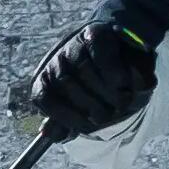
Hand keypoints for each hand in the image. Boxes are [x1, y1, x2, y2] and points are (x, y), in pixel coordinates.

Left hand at [12, 24, 155, 141]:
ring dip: (109, 93)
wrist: (123, 51)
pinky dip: (115, 73)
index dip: (66, 116)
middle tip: (112, 113)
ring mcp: (74, 46)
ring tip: (123, 100)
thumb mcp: (80, 106)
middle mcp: (55, 61)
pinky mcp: (95, 35)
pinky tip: (123, 82)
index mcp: (45, 80)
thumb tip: (47, 134)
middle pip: (69, 88)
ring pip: (87, 73)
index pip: (45, 99)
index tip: (88, 126)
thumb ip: (64, 121)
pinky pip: (103, 59)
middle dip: (94, 107)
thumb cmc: (99, 86)